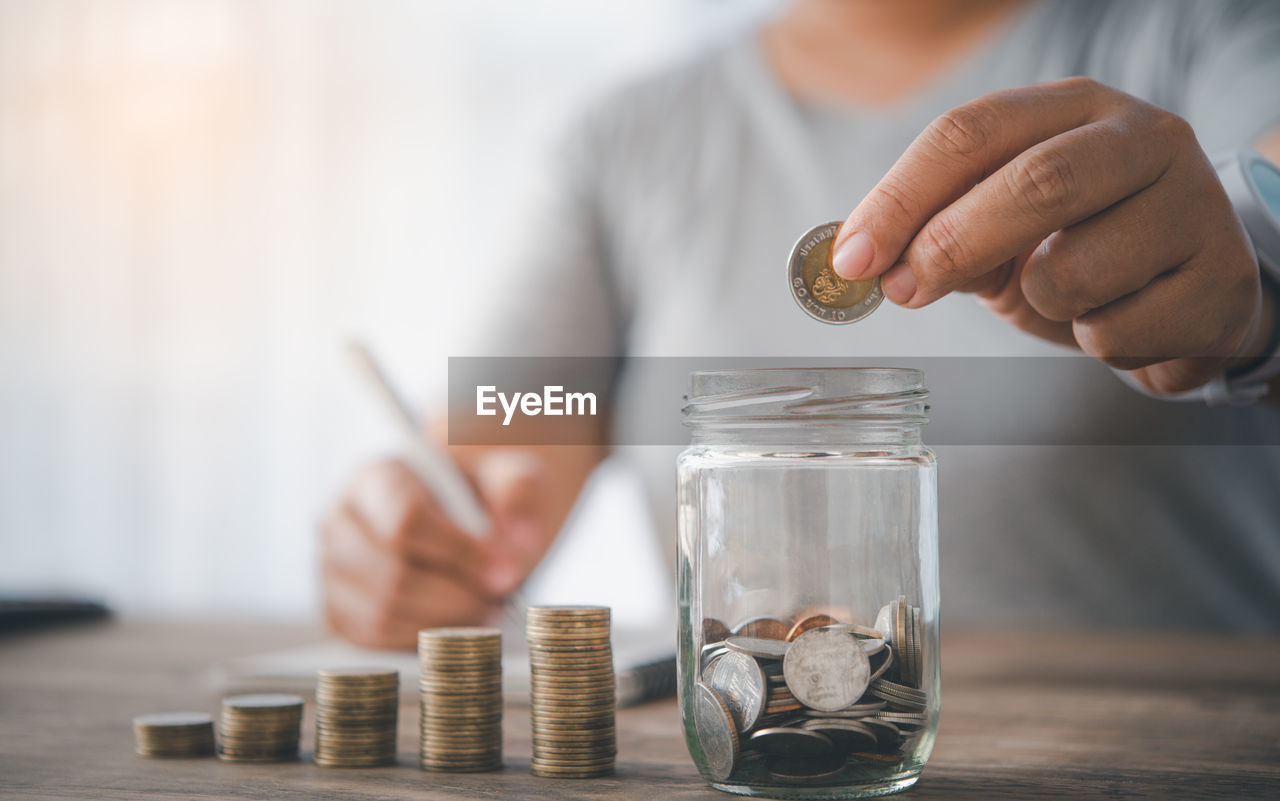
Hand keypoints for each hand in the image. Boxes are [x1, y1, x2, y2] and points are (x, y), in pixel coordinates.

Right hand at [321, 453, 547, 648]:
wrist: (461, 517)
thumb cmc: (481, 492)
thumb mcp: (509, 474)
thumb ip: (520, 492)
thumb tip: (523, 538)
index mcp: (376, 476)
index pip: (406, 522)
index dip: (460, 553)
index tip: (507, 571)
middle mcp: (339, 520)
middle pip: (392, 574)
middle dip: (457, 595)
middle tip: (499, 599)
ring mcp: (330, 568)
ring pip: (383, 611)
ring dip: (444, 621)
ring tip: (483, 609)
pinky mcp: (336, 609)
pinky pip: (376, 638)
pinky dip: (422, 639)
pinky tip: (455, 621)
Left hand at [830, 77, 1269, 393]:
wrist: (1193, 291)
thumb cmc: (1083, 248)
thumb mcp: (1004, 230)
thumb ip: (942, 231)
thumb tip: (873, 263)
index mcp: (1074, 109)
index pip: (971, 133)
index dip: (899, 197)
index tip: (851, 258)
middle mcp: (1144, 139)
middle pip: (1034, 183)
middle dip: (951, 246)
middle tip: (905, 290)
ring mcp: (1194, 204)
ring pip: (1071, 274)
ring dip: (1041, 308)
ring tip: (1069, 301)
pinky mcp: (1222, 280)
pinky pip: (1115, 333)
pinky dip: (1095, 345)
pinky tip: (1125, 321)